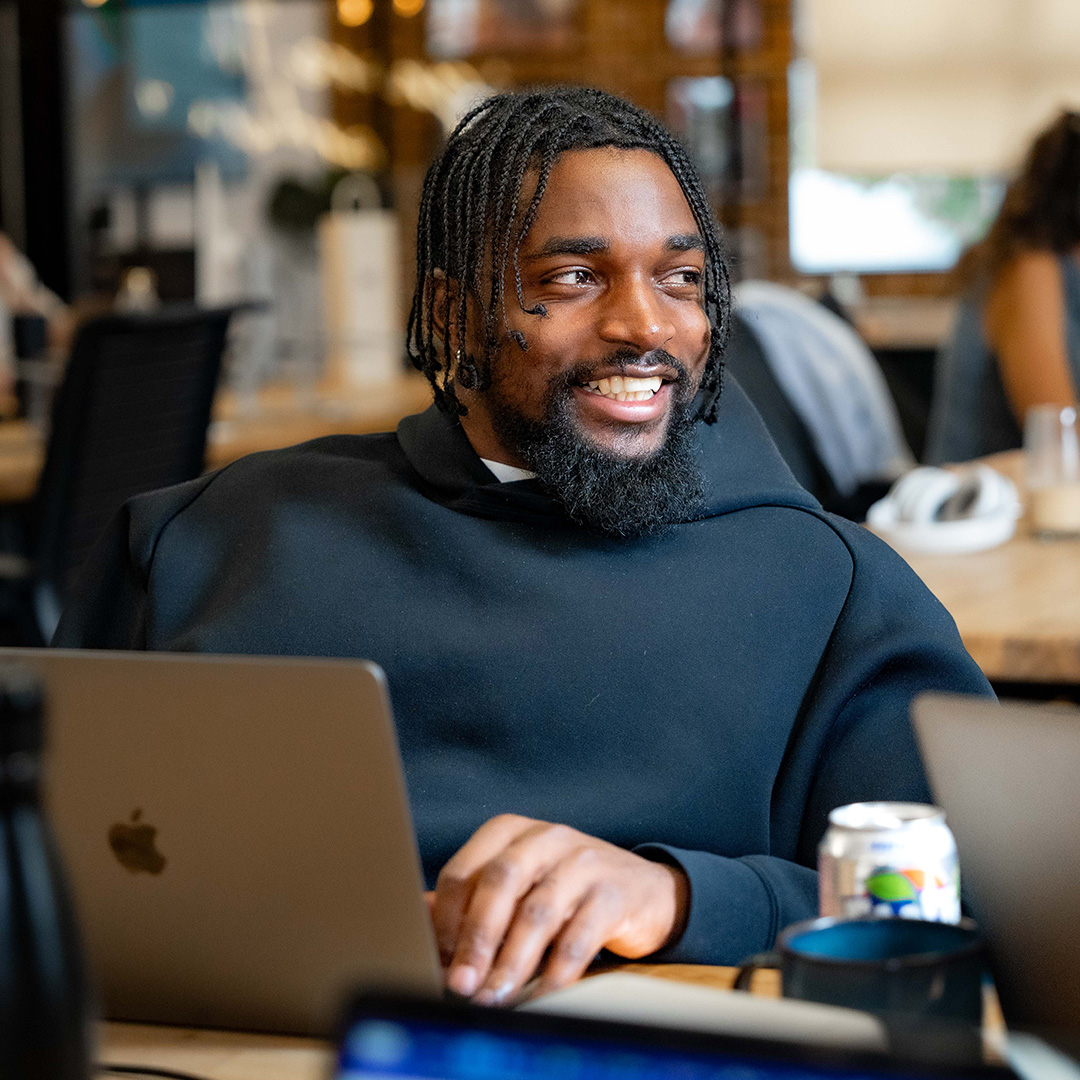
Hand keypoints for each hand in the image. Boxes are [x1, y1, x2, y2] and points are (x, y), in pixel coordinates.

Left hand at [428, 814, 688, 1005]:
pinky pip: (578, 936)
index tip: (440, 959)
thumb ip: (472, 899)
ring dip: (511, 962)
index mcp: (511, 832)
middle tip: (461, 984)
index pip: (465, 870)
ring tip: (496, 997)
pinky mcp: (613, 892)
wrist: (643, 890)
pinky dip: (556, 972)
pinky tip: (542, 994)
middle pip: (499, 883)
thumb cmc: (565, 890)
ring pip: (537, 912)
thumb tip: (418, 918)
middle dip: (476, 938)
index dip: (447, 919)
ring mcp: (583, 861)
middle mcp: (545, 838)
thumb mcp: (518, 885)